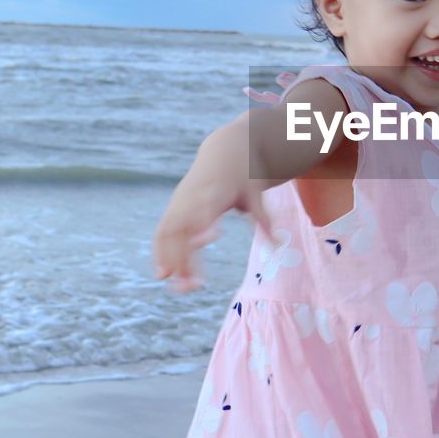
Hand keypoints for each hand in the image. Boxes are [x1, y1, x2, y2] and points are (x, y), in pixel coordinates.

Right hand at [152, 132, 275, 294]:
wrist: (226, 150)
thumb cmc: (244, 174)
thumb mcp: (256, 193)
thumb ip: (263, 218)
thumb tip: (278, 245)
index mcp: (214, 192)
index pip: (202, 213)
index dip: (201, 228)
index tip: (209, 245)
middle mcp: (192, 198)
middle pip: (180, 228)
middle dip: (182, 256)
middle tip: (195, 285)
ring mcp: (180, 202)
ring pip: (166, 233)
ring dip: (169, 260)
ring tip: (178, 287)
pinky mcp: (174, 207)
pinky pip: (162, 232)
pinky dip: (160, 252)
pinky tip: (164, 274)